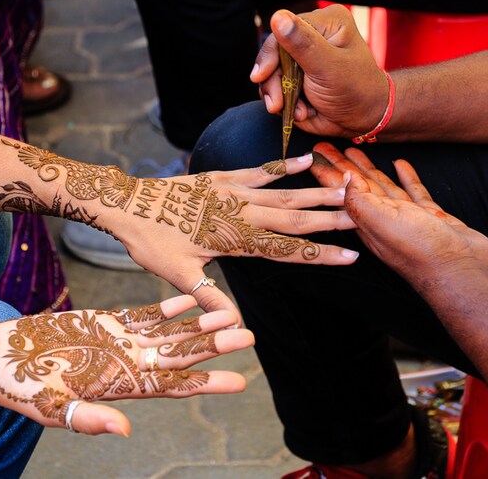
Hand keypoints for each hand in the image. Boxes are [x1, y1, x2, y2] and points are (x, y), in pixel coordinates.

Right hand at [0, 296, 253, 434]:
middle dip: (213, 348)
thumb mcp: (51, 409)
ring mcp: (119, 342)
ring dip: (198, 325)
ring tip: (230, 315)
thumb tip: (123, 429)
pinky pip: (144, 314)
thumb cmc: (21, 390)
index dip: (205, 383)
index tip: (238, 381)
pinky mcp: (106, 323)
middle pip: (180, 356)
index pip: (172, 386)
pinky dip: (168, 306)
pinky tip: (191, 298)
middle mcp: (127, 365)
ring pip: (168, 333)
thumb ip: (88, 418)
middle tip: (248, 337)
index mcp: (120, 387)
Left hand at [111, 153, 358, 318]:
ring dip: (314, 192)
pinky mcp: (222, 177)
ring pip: (282, 193)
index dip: (319, 255)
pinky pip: (259, 170)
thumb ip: (208, 296)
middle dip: (328, 219)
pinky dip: (283, 167)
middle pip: (292, 217)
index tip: (351, 255)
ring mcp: (232, 191)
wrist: (126, 204)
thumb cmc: (150, 242)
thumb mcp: (178, 275)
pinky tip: (305, 160)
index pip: (284, 250)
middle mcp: (239, 213)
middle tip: (361, 215)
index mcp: (233, 239)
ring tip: (345, 188)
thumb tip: (232, 327)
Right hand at [251, 5, 389, 139]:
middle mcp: (311, 36)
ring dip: (277, 96)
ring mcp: (301, 59)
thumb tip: (277, 17)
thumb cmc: (356, 89)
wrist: (364, 119)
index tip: (261, 77)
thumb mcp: (329, 66)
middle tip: (277, 104)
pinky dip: (282, 103)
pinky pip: (274, 88)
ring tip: (296, 112)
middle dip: (273, 82)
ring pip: (270, 74)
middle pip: (273, 54)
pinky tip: (299, 112)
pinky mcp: (295, 78)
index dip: (270, 54)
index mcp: (325, 23)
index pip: (284, 30)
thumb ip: (303, 43)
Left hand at [310, 142, 487, 291]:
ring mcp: (406, 218)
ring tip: (354, 149)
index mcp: (366, 221)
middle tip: (327, 146)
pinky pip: (414, 193)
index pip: (340, 192)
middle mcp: (382, 219)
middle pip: (358, 187)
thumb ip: (360, 200)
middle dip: (342, 167)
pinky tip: (400, 164)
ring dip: (368, 169)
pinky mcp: (429, 216)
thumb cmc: (419, 250)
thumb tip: (345, 177)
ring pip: (383, 187)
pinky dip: (406, 178)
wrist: (464, 271)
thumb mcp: (380, 221)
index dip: (327, 173)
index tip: (314, 155)